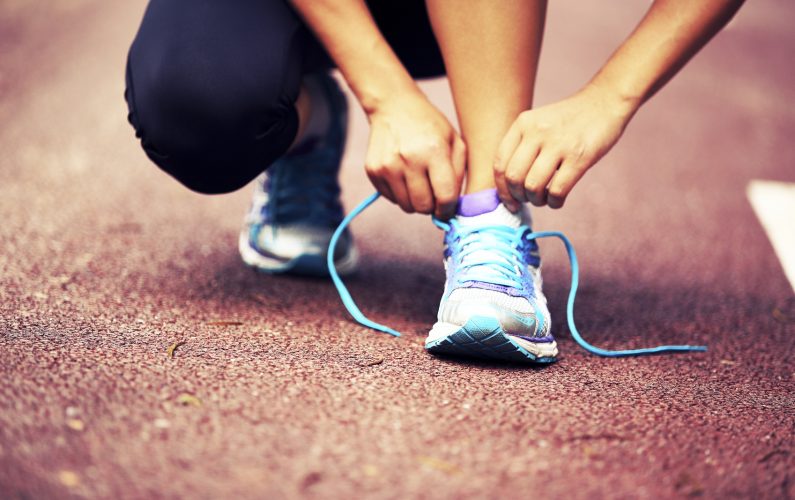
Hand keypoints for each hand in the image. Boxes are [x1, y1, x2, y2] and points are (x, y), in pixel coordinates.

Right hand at [364, 91, 465, 218]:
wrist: (394, 106)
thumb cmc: (430, 126)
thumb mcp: (455, 142)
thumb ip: (459, 175)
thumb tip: (453, 207)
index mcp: (433, 151)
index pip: (444, 196)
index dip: (449, 209)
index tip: (448, 208)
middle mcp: (408, 159)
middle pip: (423, 206)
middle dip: (431, 205)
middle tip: (433, 193)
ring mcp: (387, 166)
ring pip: (406, 206)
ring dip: (415, 200)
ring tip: (418, 181)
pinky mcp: (373, 170)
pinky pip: (391, 199)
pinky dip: (400, 193)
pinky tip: (403, 174)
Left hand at [494, 86, 635, 209]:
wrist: (605, 101)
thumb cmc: (569, 120)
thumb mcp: (538, 122)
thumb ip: (521, 146)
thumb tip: (508, 186)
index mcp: (523, 124)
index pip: (500, 163)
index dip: (502, 189)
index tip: (509, 201)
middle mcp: (537, 132)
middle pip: (514, 177)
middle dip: (518, 196)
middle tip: (528, 199)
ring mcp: (558, 144)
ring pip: (533, 187)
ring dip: (536, 201)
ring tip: (543, 198)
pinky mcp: (579, 157)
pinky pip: (557, 191)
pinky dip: (554, 202)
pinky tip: (557, 199)